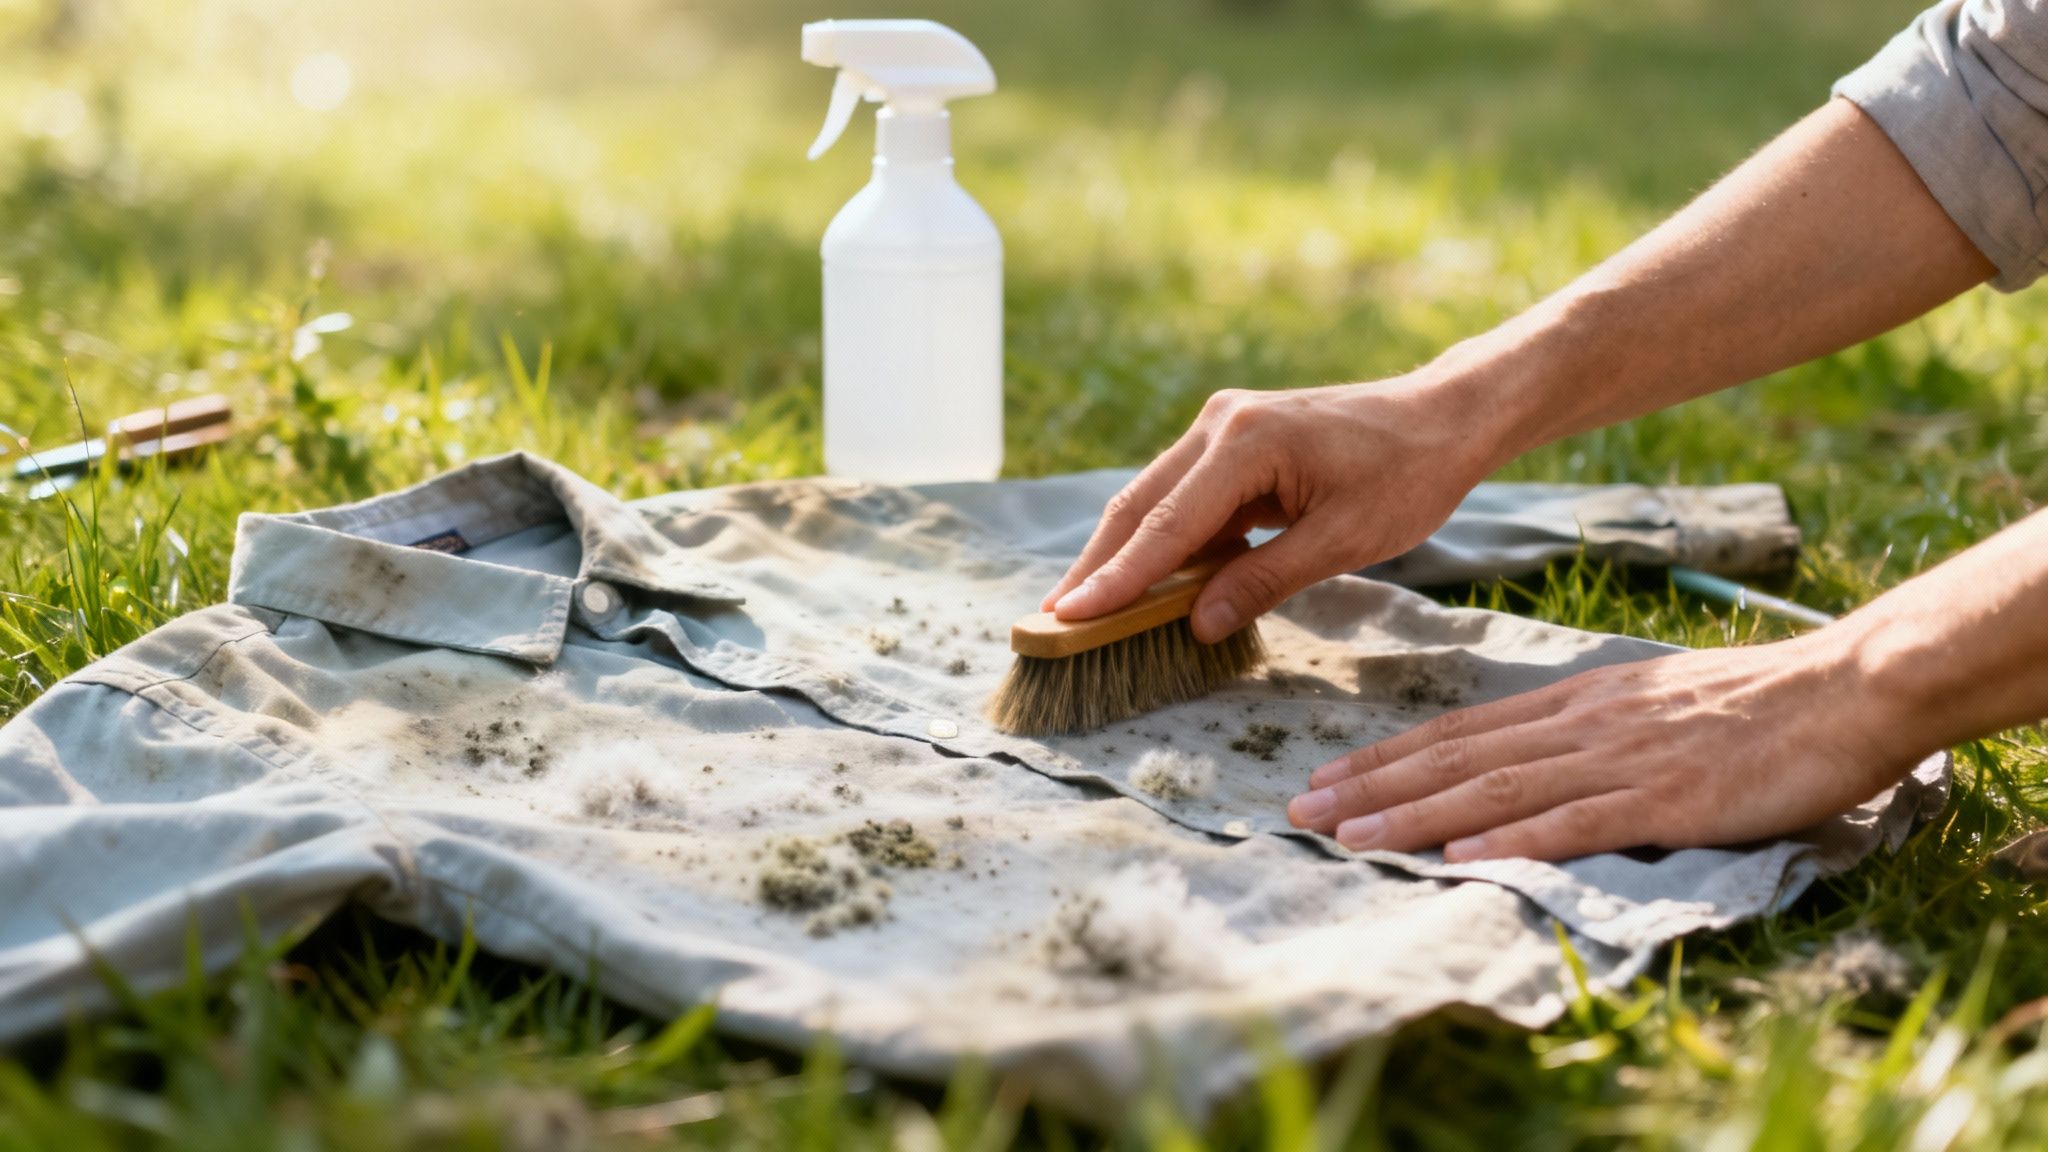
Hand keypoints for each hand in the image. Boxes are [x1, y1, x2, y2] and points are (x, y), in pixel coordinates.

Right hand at [1042, 376, 1505, 640]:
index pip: (1166, 525)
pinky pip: (1184, 499)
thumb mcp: (1344, 539)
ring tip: (1081, 610)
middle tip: (1050, 622)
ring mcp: (1222, 427)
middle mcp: (1220, 423)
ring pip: (1153, 501)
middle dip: (1096, 567)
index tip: (1068, 618)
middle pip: (1139, 506)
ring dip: (1121, 556)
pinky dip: (1161, 542)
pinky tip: (1141, 584)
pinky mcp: (1232, 442)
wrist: (1444, 416)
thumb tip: (1198, 625)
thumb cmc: (1408, 474)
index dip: (1116, 579)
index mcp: (1246, 441)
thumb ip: (1266, 580)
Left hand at [1285, 631, 1928, 861]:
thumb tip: (1527, 755)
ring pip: (1494, 788)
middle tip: (1302, 810)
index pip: (1460, 730)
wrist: (1842, 688)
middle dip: (1372, 786)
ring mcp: (1619, 760)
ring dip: (1414, 814)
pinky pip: (1573, 820)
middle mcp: (1580, 725)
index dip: (1387, 757)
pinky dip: (1510, 837)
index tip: (1329, 779)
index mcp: (1576, 701)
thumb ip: (1588, 728)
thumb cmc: (1753, 703)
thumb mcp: (1650, 701)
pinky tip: (1460, 853)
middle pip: (1456, 757)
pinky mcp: (1664, 798)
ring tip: (1349, 836)